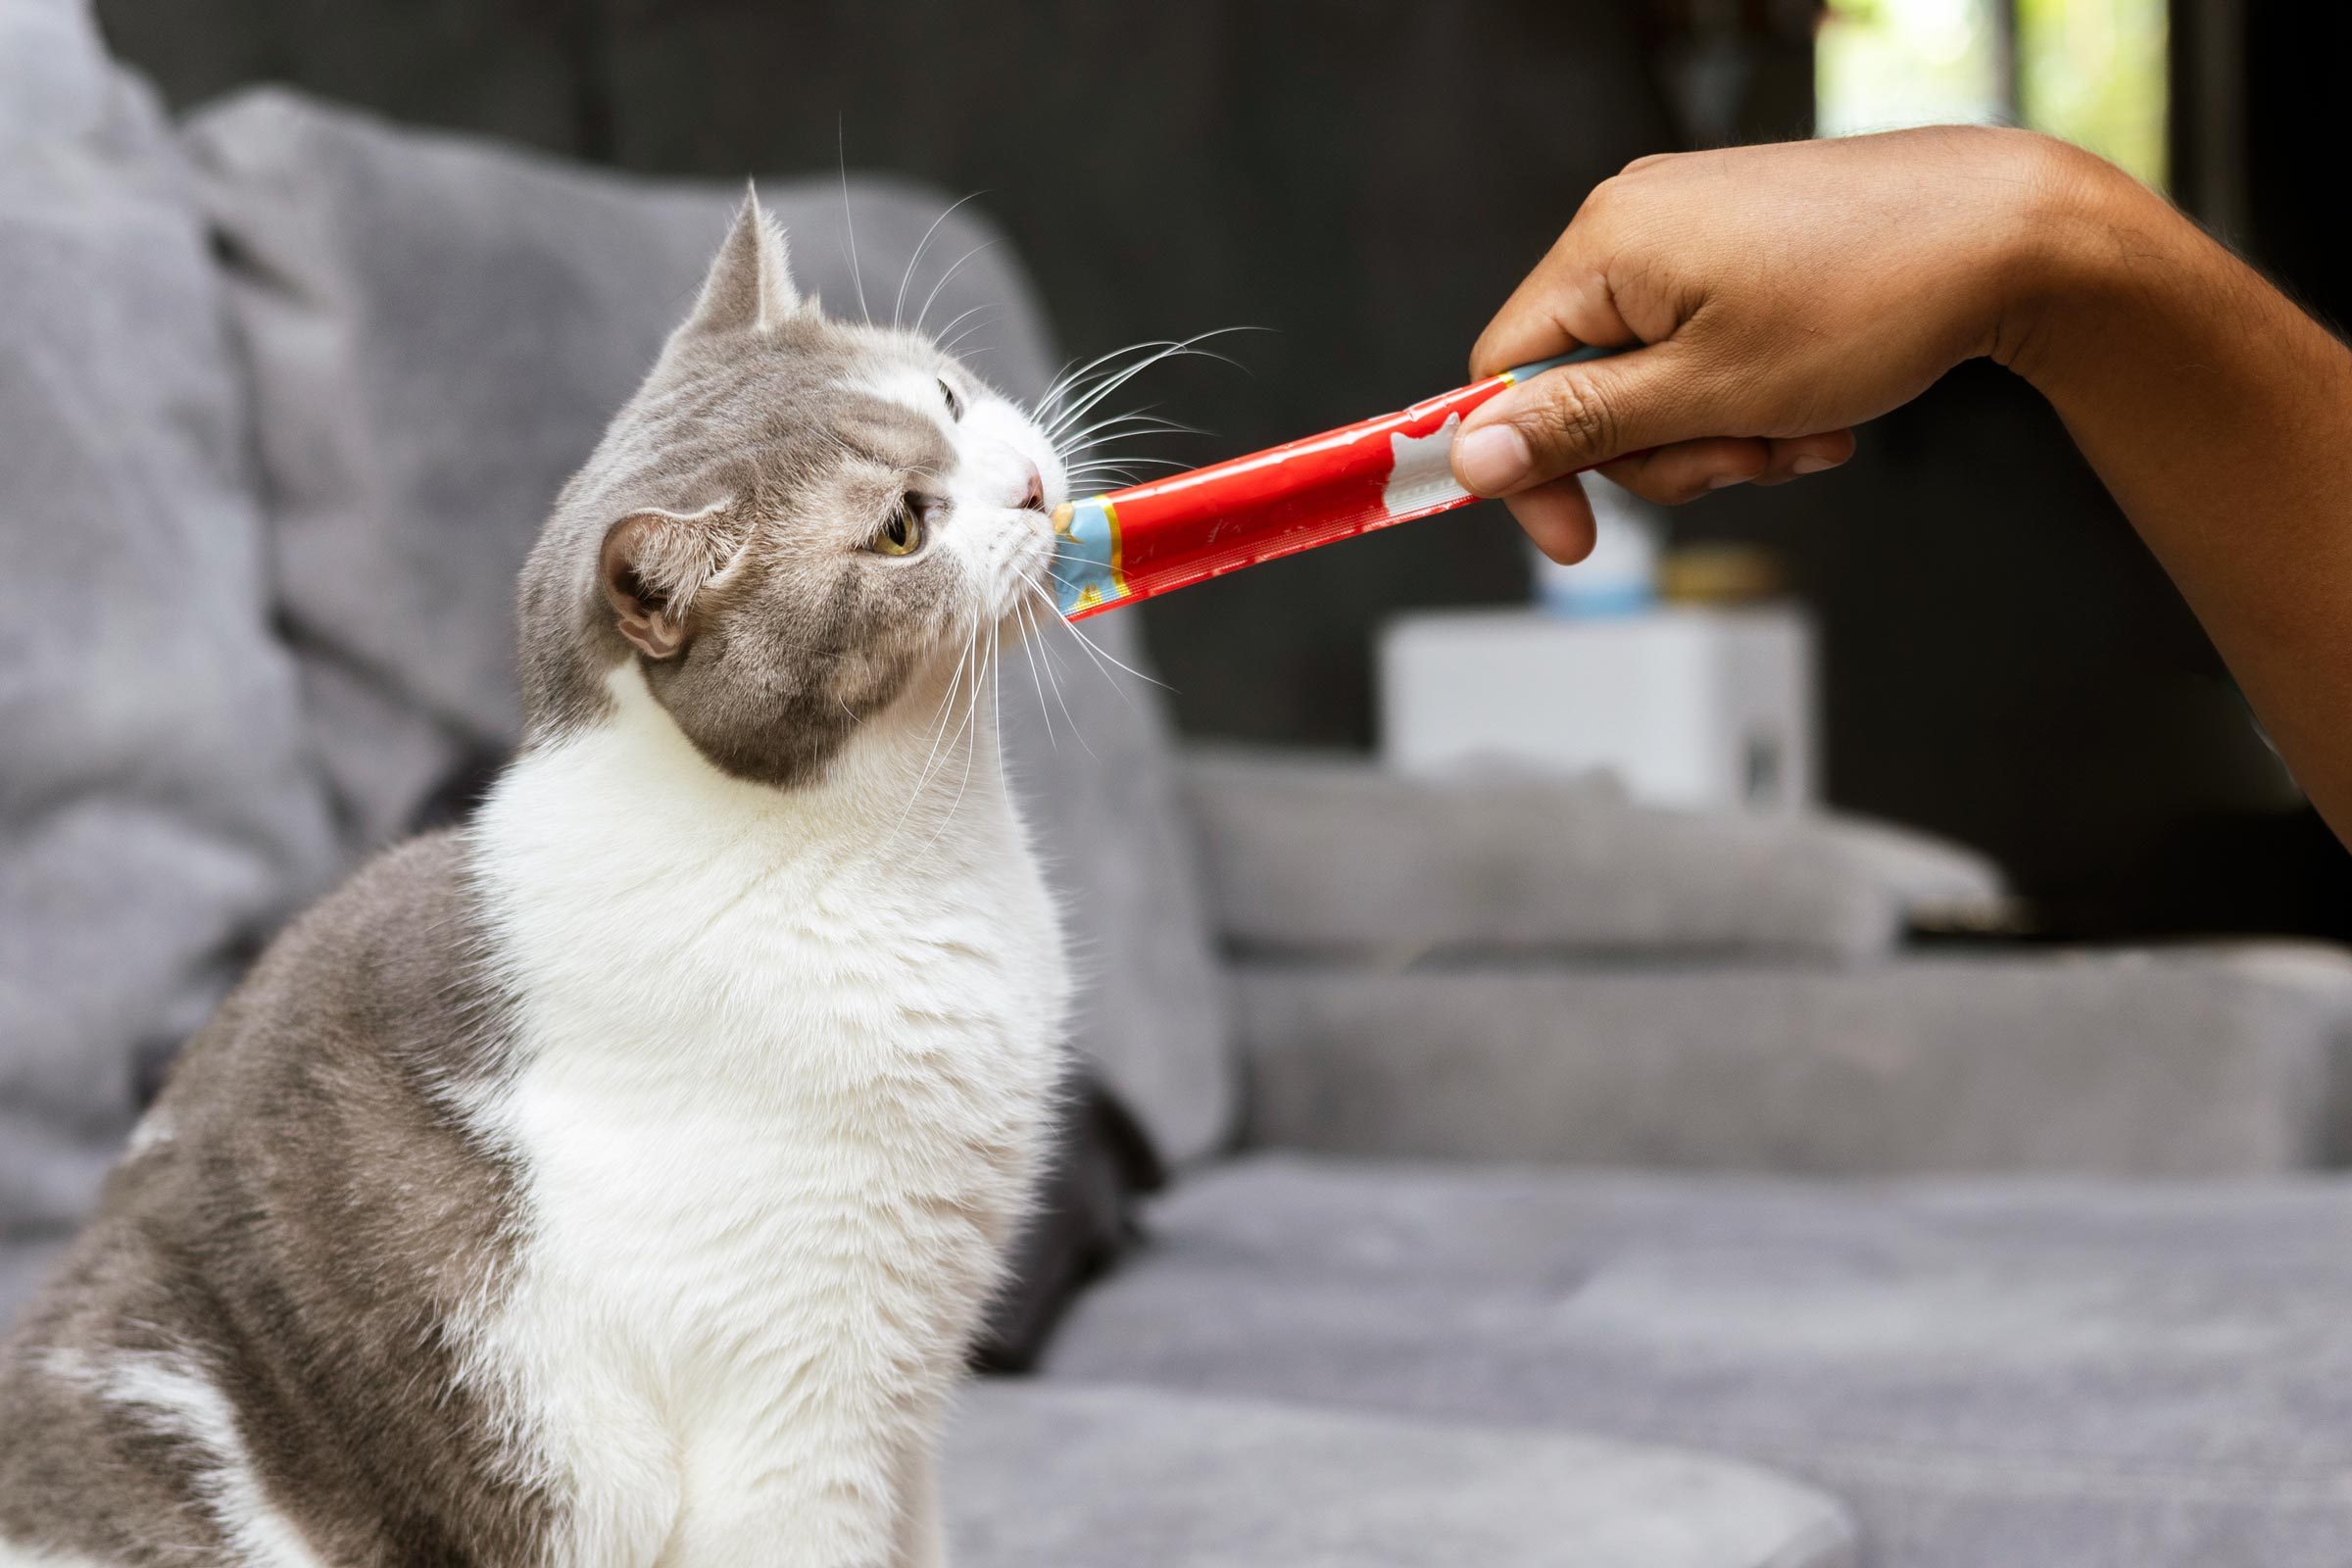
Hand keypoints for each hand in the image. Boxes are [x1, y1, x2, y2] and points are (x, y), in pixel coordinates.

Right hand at [1452, 126, 2098, 560]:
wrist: (2013, 233)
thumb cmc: (1874, 299)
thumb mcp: (1708, 394)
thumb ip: (1579, 428)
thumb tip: (1472, 457)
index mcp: (1605, 245)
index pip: (1503, 374)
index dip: (1531, 468)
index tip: (1576, 539)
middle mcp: (1635, 221)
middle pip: (1582, 388)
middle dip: (1662, 453)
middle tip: (1742, 462)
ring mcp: (1691, 227)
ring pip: (1653, 381)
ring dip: (1718, 435)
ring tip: (1797, 435)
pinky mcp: (1740, 242)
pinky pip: (1704, 347)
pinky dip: (1748, 397)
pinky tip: (1813, 411)